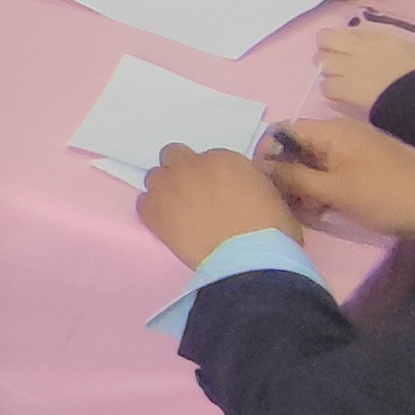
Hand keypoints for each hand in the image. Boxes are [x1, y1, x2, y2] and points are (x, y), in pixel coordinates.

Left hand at [137, 143, 298, 265]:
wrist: (249, 258)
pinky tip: (166, 225)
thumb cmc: (271, 232)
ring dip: (165, 190)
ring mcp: (170, 186)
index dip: (210, 176)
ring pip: (156, 177)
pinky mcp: (153, 210)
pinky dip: (152, 211)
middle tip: (191, 195)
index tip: (214, 192)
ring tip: (177, 212)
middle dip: (181, 171)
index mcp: (225, 159)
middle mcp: (193, 165)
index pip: (208, 158)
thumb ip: (248, 183)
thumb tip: (241, 190)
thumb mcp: (270, 196)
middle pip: (174, 156)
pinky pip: (143, 203)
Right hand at [259, 116, 414, 249]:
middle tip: (286, 202)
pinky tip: (323, 210)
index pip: (284, 130)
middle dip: (286, 174)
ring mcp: (354, 149)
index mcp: (332, 130)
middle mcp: (340, 133)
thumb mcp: (332, 190)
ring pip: (313, 162)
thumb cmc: (383, 197)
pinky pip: (331, 170)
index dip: (267, 153)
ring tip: (307, 211)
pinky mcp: (363, 165)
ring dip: (304, 185)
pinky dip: (322, 187)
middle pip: (297, 147)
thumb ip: (292, 176)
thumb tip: (258, 167)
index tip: (262, 182)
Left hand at [315, 21, 414, 115]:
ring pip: (322, 62)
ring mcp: (350, 68)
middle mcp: (359, 48)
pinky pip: (326, 86)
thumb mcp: (405, 48)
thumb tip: (361, 41)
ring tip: (339, 79)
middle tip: (334, 62)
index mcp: (377, 36)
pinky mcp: (347, 89)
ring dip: (327, 70)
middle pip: (325, 39)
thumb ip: (381, 42)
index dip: (338, 39)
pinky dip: (331, 90)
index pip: (343, 31)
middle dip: (326, 50)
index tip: (343, 47)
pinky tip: (342, 94)